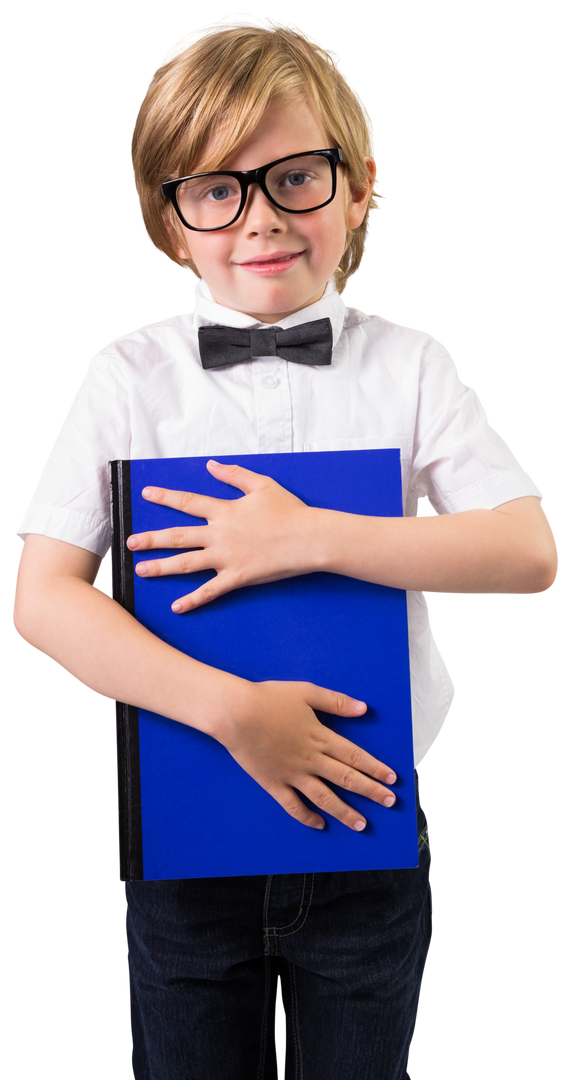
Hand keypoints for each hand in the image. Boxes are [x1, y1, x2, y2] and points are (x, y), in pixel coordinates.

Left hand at [127, 460, 314, 611]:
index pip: (187, 502)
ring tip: (142, 570)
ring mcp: (227, 558)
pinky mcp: (238, 577)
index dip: (165, 496)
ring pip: (186, 564)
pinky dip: (193, 600)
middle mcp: (220, 534)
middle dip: (151, 539)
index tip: (146, 494)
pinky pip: (210, 591)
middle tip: (129, 543)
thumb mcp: (262, 485)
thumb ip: (234, 474)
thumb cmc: (290, 511)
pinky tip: (177, 606)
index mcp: (225, 510)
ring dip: (161, 567)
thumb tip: (211, 465)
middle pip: (178, 536)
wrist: (309, 538)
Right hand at [219, 679, 396, 830]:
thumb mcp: (306, 692)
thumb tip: (363, 709)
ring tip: (361, 824)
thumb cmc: (268, 698)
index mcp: (320, 737)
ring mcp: (292, 774)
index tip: (392, 779)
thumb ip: (336, 702)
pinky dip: (307, 817)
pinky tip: (320, 824)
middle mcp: (310, 759)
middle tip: (389, 802)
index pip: (355, 756)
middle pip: (346, 779)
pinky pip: (293, 805)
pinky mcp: (273, 783)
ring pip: (324, 798)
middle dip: (371, 792)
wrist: (235, 713)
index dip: (376, 768)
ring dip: (345, 812)